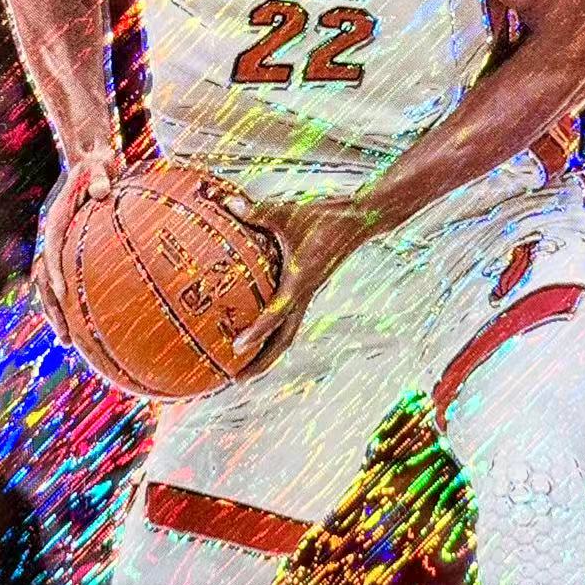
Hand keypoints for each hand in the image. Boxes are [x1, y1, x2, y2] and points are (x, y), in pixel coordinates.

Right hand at [32, 154, 115, 345]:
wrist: (91, 159)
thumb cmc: (97, 162)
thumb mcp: (98, 164)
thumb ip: (100, 177)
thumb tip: (102, 191)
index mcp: (56, 219)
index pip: (50, 247)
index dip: (53, 269)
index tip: (61, 291)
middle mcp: (53, 237)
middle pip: (44, 277)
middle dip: (52, 308)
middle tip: (65, 337)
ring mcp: (61, 246)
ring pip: (51, 286)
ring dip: (58, 313)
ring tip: (69, 342)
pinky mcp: (73, 250)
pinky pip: (70, 280)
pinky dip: (75, 302)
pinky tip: (89, 324)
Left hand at [229, 195, 376, 363]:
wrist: (358, 220)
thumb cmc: (323, 216)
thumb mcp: (285, 211)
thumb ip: (255, 211)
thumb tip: (226, 204)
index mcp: (300, 282)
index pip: (276, 314)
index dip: (257, 332)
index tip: (237, 348)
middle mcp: (304, 295)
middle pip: (283, 341)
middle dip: (261, 363)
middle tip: (235, 380)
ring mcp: (307, 294)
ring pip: (287, 334)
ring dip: (266, 353)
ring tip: (242, 367)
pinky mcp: (307, 289)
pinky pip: (288, 318)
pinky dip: (271, 331)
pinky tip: (254, 330)